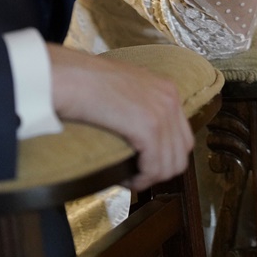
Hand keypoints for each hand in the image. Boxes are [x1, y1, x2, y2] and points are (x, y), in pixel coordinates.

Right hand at [47, 43, 192, 191]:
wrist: (74, 77)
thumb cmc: (89, 83)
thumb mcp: (128, 88)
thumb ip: (143, 106)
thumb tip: (143, 136)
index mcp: (167, 89)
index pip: (183, 137)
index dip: (165, 158)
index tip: (144, 165)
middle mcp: (170, 98)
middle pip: (180, 154)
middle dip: (159, 171)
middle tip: (135, 175)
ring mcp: (162, 112)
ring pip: (170, 165)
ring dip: (148, 178)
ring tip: (127, 176)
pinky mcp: (149, 126)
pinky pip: (154, 167)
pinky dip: (140, 179)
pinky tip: (124, 177)